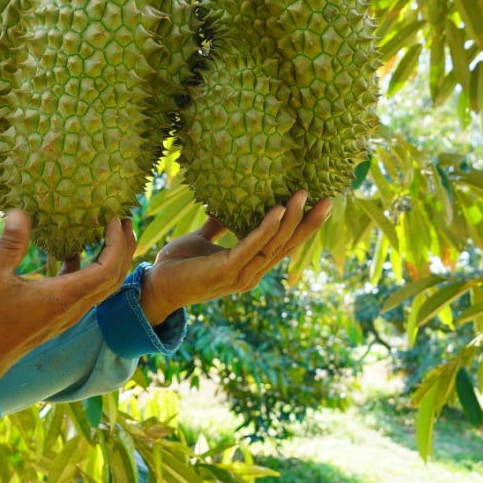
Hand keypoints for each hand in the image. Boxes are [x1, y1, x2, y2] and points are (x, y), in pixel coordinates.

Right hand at [0, 210, 135, 383]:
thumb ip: (10, 244)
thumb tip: (20, 212)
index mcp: (64, 296)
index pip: (107, 270)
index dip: (116, 243)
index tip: (115, 219)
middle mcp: (74, 306)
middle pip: (115, 277)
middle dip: (124, 247)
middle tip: (125, 219)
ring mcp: (70, 312)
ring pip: (104, 284)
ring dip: (112, 258)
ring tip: (110, 231)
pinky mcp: (61, 313)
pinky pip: (86, 289)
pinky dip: (90, 268)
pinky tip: (75, 251)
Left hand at [138, 191, 332, 324]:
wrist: (154, 287)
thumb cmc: (178, 265)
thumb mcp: (202, 240)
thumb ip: (218, 225)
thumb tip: (227, 204)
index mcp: (249, 265)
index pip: (283, 246)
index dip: (303, 227)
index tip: (321, 204)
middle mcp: (250, 274)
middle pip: (286, 247)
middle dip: (307, 223)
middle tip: (327, 199)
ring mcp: (238, 275)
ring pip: (272, 246)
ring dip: (289, 220)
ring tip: (301, 195)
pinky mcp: (223, 272)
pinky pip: (249, 248)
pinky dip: (264, 230)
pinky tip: (275, 211)